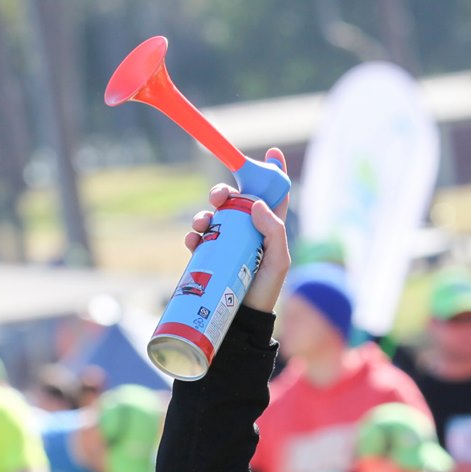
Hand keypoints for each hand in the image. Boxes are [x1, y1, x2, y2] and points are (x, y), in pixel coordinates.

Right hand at [187, 147, 289, 313]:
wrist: (242, 319)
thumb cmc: (265, 290)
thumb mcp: (278, 261)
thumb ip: (273, 231)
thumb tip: (255, 204)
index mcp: (269, 227)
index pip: (273, 194)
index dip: (273, 172)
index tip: (272, 153)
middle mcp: (248, 231)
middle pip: (235, 200)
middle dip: (222, 191)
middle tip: (217, 196)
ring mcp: (227, 243)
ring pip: (213, 216)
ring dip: (203, 214)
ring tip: (201, 225)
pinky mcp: (210, 256)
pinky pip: (198, 238)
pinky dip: (192, 235)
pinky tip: (192, 241)